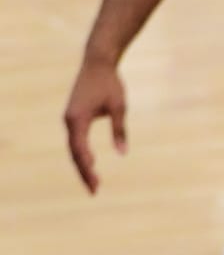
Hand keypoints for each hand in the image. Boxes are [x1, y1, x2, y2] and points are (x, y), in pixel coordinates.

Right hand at [65, 55, 126, 193]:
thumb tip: (122, 153)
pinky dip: (81, 153)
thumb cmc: (109, 83)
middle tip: (95, 191)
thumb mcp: (119, 107)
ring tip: (93, 182)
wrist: (97, 63)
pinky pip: (76, 140)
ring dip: (82, 165)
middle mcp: (70, 120)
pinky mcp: (73, 116)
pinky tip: (90, 163)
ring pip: (73, 148)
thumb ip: (119, 130)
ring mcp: (70, 118)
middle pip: (75, 153)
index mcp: (78, 119)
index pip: (81, 151)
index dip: (88, 169)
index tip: (96, 184)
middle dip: (84, 172)